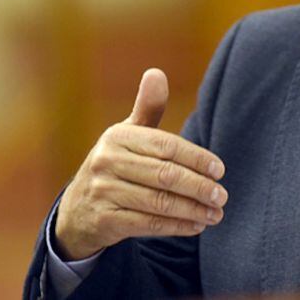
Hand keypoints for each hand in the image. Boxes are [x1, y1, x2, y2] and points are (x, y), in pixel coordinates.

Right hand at [54, 68, 227, 259]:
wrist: (77, 210)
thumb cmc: (115, 164)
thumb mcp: (127, 135)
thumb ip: (147, 108)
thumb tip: (156, 73)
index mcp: (117, 136)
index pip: (165, 146)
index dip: (196, 158)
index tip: (220, 170)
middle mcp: (107, 161)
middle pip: (164, 175)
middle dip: (199, 187)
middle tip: (222, 196)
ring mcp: (103, 192)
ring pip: (158, 202)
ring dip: (192, 210)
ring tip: (216, 214)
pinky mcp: (105, 220)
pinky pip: (148, 224)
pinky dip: (176, 226)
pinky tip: (196, 226)